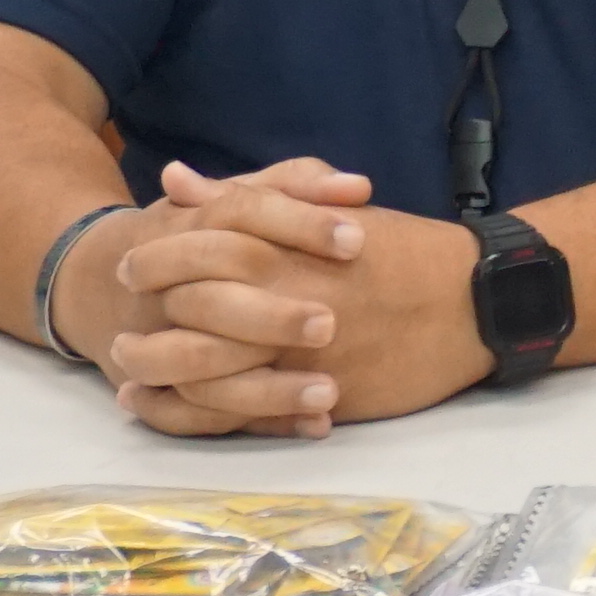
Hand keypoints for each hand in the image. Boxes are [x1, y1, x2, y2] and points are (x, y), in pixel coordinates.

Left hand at [96, 159, 491, 433]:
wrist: (473, 301)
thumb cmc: (401, 249)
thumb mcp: (324, 211)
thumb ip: (245, 196)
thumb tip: (176, 180)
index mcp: (287, 247)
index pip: (199, 250)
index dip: (156, 259)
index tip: (130, 267)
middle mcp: (286, 301)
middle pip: (190, 315)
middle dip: (147, 324)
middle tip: (122, 328)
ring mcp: (302, 354)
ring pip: (207, 373)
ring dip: (160, 373)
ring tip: (131, 373)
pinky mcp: (320, 396)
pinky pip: (243, 414)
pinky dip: (195, 415)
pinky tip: (168, 408)